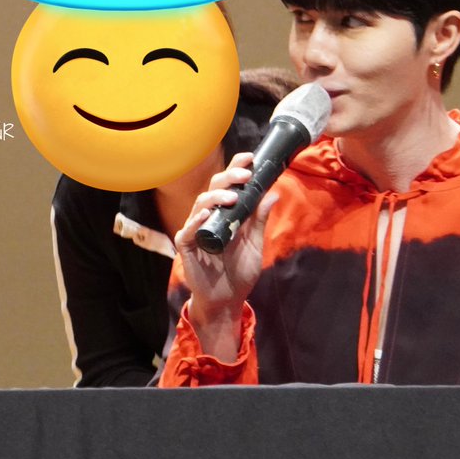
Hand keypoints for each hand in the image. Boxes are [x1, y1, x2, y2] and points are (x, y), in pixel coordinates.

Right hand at [174, 152, 277, 355]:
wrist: (226, 300)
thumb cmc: (238, 273)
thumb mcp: (254, 244)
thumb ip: (259, 220)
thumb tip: (273, 193)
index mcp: (226, 213)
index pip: (229, 185)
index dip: (236, 168)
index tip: (251, 158)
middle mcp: (209, 217)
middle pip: (213, 188)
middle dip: (229, 178)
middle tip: (245, 175)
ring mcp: (196, 230)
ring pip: (201, 204)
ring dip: (217, 197)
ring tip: (233, 197)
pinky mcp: (186, 245)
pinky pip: (189, 229)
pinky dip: (197, 220)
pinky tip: (207, 214)